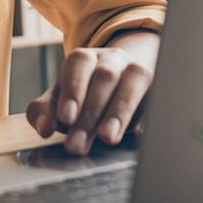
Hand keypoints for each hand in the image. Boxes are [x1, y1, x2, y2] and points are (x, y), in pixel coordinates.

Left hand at [26, 31, 160, 154]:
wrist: (120, 83)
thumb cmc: (83, 96)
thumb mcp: (59, 101)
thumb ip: (44, 112)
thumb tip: (45, 128)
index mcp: (85, 59)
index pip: (78, 64)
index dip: (72, 89)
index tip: (66, 118)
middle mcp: (113, 59)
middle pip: (105, 78)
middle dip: (90, 114)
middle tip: (78, 144)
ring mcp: (138, 70)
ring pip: (134, 80)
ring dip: (119, 111)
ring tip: (107, 138)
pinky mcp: (158, 87)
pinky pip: (157, 95)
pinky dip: (149, 114)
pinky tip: (139, 133)